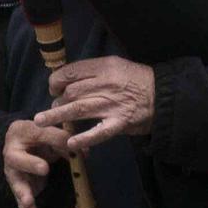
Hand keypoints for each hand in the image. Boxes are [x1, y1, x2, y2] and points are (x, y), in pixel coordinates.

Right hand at [2, 119, 70, 207]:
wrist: (24, 144)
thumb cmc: (40, 137)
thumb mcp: (52, 133)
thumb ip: (65, 140)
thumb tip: (84, 152)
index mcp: (20, 133)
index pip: (38, 134)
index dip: (52, 138)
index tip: (67, 141)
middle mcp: (12, 154)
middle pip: (17, 159)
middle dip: (30, 164)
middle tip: (44, 168)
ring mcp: (14, 173)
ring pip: (17, 184)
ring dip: (23, 193)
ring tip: (28, 201)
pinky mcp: (20, 188)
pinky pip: (24, 204)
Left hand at [33, 57, 155, 153]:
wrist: (166, 95)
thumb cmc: (139, 80)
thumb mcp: (117, 65)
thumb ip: (94, 71)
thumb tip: (68, 80)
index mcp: (104, 68)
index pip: (70, 73)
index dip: (56, 81)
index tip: (54, 88)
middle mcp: (106, 85)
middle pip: (71, 92)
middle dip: (58, 100)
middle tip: (54, 107)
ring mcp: (112, 105)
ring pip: (78, 109)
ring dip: (57, 116)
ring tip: (41, 121)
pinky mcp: (120, 123)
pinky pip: (99, 132)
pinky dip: (84, 138)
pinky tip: (71, 142)